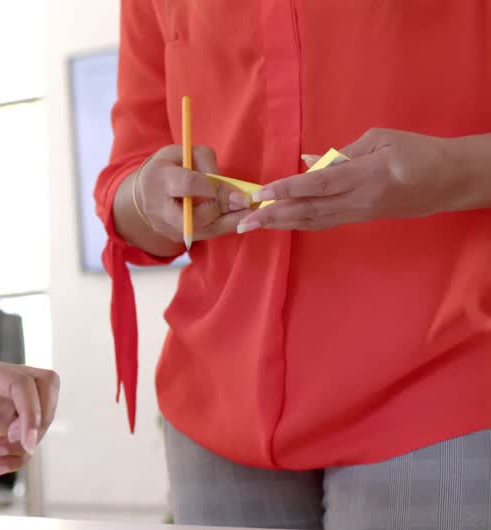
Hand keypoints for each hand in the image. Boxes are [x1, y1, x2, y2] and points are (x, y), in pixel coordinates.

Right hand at [132, 144, 252, 241]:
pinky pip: (204, 235)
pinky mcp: (175, 236)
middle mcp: (158, 207)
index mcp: (159, 179)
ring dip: (228, 221)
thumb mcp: (186, 153)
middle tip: (245, 203)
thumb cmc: (170, 166)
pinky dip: (223, 226)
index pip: (188, 186)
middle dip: (222, 209)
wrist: (145, 191)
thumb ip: (207, 163)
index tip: (239, 192)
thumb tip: (230, 187)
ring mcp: (166, 226)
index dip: (216, 189)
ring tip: (249, 211)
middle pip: (194, 217)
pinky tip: (238, 216)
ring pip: (202, 231)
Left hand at [238, 128, 454, 232]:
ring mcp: (358, 213)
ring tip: (254, 225)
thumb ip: (342, 153)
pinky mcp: (360, 219)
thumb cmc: (418, 152)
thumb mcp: (381, 140)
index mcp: (364, 176)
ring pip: (313, 220)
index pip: (317, 185)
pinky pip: (324, 222)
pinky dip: (299, 222)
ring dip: (281, 222)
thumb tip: (308, 161)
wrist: (450, 181)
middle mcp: (358, 200)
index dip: (286, 189)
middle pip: (308, 209)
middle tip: (243, 221)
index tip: (261, 193)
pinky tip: (281, 223)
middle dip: (273, 215)